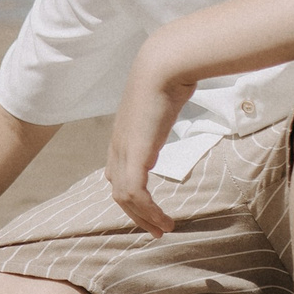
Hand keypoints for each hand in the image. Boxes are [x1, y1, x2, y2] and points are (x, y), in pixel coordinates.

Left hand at [105, 42, 198, 237]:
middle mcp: (118, 145)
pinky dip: (149, 210)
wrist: (164, 64)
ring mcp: (123, 150)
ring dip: (144, 217)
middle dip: (136, 213)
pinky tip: (165, 219)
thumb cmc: (169, 74)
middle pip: (118, 190)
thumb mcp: (162, 95)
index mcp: (123, 134)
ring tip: (163, 229)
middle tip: (156, 229)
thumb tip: (176, 95)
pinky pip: (136, 193)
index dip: (131, 194)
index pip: (117, 173)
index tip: (149, 208)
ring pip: (125, 197)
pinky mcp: (135, 154)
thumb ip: (163, 105)